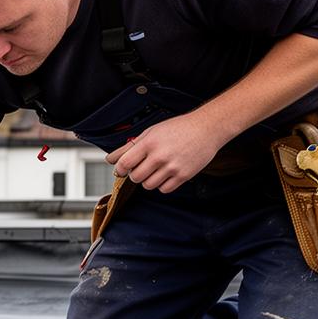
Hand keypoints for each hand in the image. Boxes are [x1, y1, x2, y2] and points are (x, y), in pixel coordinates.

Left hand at [107, 111, 230, 192]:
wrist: (206, 129)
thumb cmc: (177, 129)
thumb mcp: (150, 132)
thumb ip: (130, 147)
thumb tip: (110, 159)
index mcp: (149, 143)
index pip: (125, 164)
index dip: (120, 169)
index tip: (122, 169)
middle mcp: (160, 156)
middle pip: (135, 177)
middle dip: (135, 174)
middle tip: (142, 167)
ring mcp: (172, 167)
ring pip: (148, 185)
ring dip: (148, 180)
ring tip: (155, 169)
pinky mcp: (184, 176)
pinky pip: (164, 189)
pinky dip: (162, 184)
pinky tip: (165, 174)